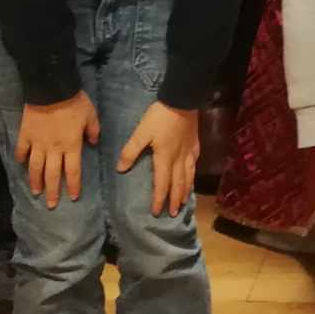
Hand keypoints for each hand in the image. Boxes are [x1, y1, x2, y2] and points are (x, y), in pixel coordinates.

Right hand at [17, 92, 100, 207]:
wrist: (52, 89)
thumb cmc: (74, 102)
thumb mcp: (91, 115)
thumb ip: (93, 130)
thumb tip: (95, 142)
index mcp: (71, 145)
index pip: (73, 171)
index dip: (73, 185)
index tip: (73, 197)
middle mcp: (54, 149)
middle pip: (53, 175)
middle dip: (53, 191)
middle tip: (51, 205)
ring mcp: (37, 144)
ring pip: (35, 167)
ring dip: (35, 181)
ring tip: (36, 192)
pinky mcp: (25, 135)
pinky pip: (21, 150)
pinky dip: (20, 158)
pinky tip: (20, 165)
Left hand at [118, 101, 199, 215]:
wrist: (182, 100)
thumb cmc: (160, 117)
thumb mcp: (141, 132)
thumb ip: (130, 151)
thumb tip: (120, 169)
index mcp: (164, 158)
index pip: (162, 184)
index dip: (159, 199)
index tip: (156, 212)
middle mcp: (178, 159)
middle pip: (178, 184)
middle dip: (174, 200)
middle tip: (173, 213)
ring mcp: (188, 151)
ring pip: (189, 176)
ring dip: (185, 190)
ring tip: (184, 201)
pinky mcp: (194, 143)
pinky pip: (194, 163)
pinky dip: (193, 173)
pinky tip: (192, 174)